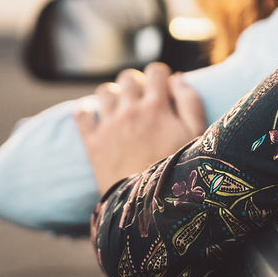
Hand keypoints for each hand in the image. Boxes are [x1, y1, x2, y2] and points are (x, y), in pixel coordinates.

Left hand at [75, 62, 207, 190]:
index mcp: (157, 106)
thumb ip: (190, 101)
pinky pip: (82, 114)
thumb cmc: (178, 171)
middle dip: (136, 85)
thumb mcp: (196, 134)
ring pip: (104, 92)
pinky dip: (87, 112)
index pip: (156, 71)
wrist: (148, 205)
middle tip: (142, 103)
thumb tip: (178, 78)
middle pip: (128, 78)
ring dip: (113, 97)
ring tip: (120, 111)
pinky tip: (97, 120)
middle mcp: (131, 109)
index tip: (162, 90)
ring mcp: (109, 125)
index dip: (160, 77)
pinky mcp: (92, 142)